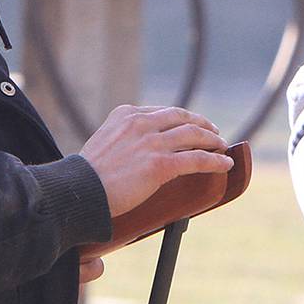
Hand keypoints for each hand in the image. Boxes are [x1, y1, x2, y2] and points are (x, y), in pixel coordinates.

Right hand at [78, 104, 230, 219]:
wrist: (78, 191)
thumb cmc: (85, 177)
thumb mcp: (103, 143)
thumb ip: (122, 140)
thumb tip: (135, 153)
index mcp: (125, 114)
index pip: (162, 112)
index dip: (181, 118)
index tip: (190, 124)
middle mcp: (140, 123)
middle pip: (182, 118)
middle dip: (202, 124)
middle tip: (213, 132)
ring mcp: (152, 143)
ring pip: (194, 135)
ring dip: (213, 140)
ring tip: (222, 146)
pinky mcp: (160, 165)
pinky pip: (197, 159)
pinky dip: (215, 161)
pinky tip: (225, 164)